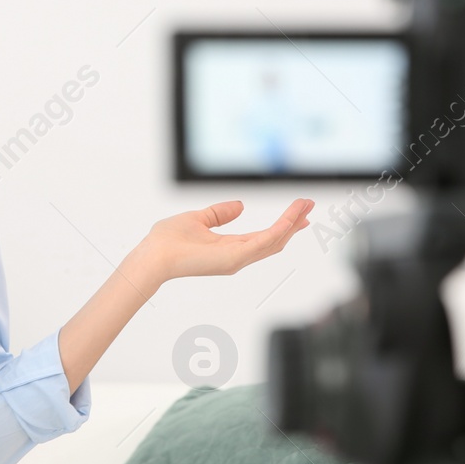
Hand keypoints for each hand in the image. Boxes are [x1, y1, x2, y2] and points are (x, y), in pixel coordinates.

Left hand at [139, 197, 313, 283]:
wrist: (154, 254)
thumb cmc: (168, 240)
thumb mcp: (198, 219)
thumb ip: (219, 213)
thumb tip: (239, 205)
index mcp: (229, 247)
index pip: (263, 236)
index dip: (282, 224)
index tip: (298, 211)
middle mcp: (237, 256)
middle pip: (274, 240)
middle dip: (293, 223)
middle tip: (310, 206)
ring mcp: (238, 259)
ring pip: (274, 240)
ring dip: (291, 222)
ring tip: (306, 205)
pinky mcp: (235, 258)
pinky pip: (264, 242)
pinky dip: (280, 229)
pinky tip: (291, 217)